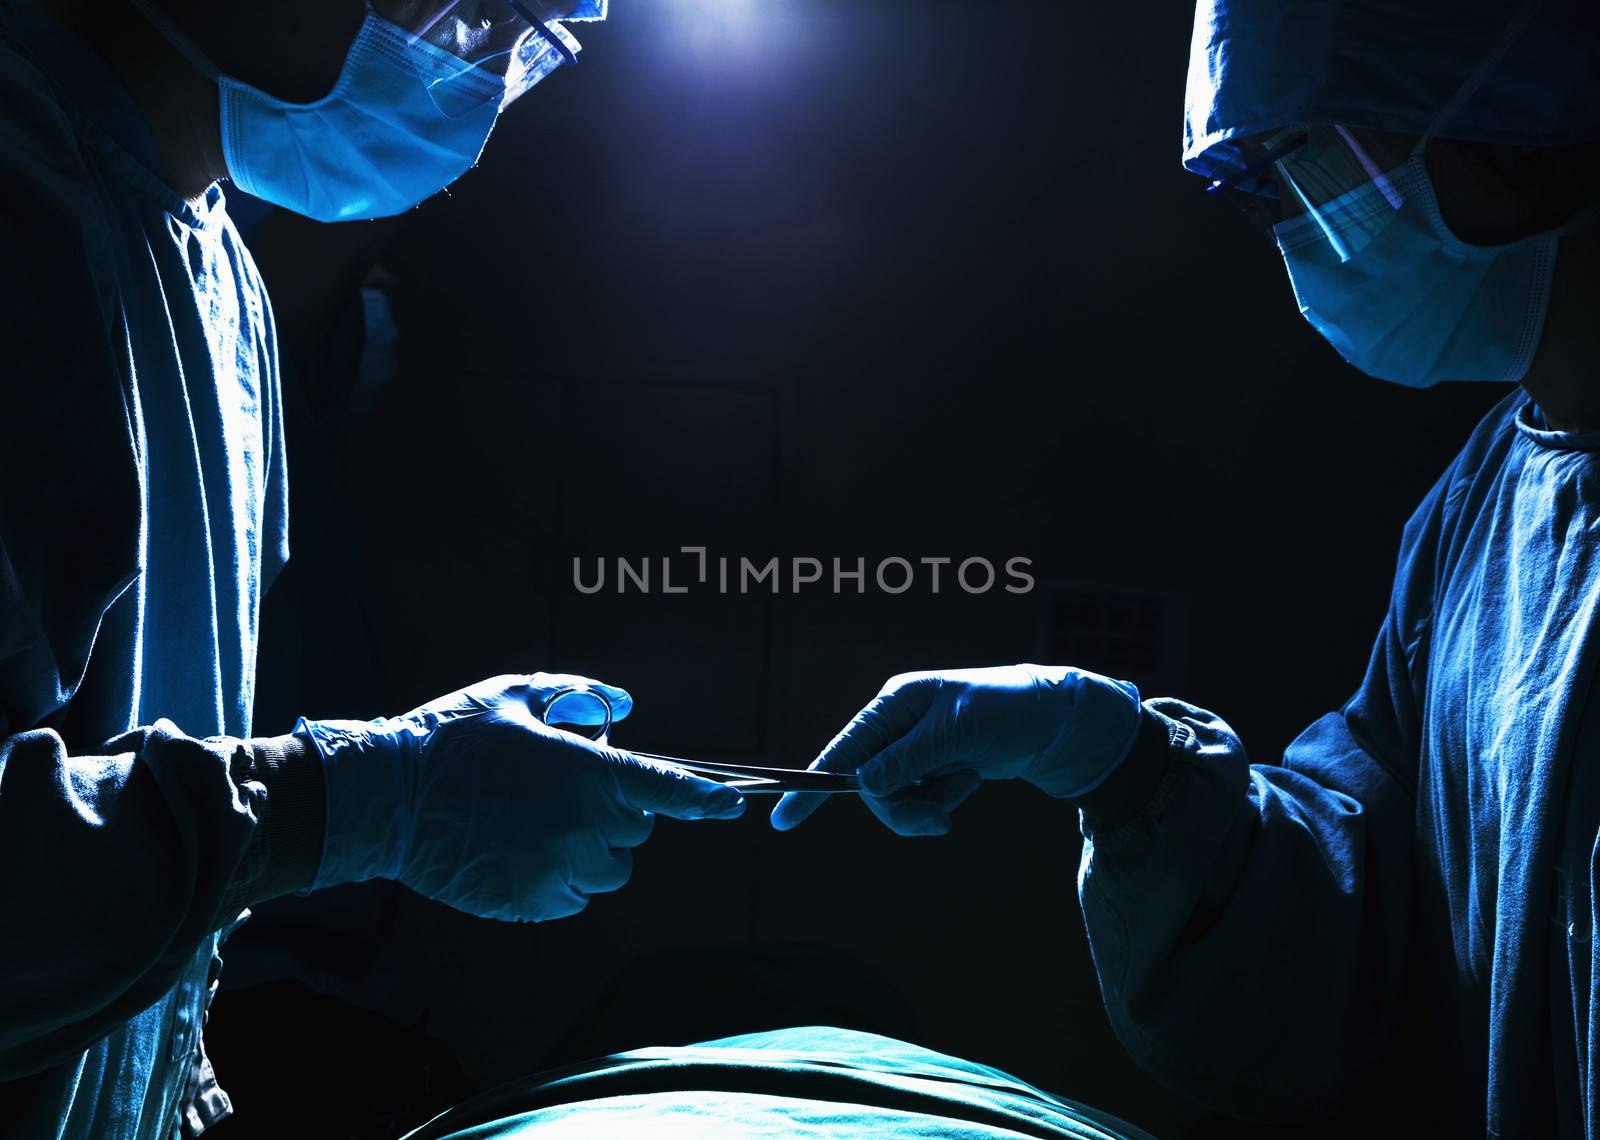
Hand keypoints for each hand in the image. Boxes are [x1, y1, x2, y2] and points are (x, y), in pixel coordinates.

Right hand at [298, 674, 745, 920]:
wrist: (385, 801)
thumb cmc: (450, 738)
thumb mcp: (514, 695)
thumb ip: (577, 694)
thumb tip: (624, 704)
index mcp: (584, 774)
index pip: (664, 790)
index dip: (703, 799)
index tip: (732, 805)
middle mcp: (581, 827)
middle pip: (636, 833)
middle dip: (615, 812)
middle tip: (564, 791)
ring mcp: (557, 871)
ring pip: (609, 870)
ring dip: (591, 850)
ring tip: (537, 824)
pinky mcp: (532, 903)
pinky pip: (574, 897)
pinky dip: (562, 879)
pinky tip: (520, 852)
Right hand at [769, 665, 1140, 836]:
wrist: (1054, 722)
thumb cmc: (1006, 711)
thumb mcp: (956, 733)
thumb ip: (907, 760)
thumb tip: (862, 786)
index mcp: (893, 705)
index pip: (843, 750)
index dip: (811, 784)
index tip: (782, 818)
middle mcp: (895, 727)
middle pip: (868, 788)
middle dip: (904, 806)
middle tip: (941, 813)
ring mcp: (912, 750)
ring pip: (893, 800)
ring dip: (929, 805)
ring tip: (966, 785)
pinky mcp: (930, 769)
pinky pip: (917, 802)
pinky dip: (941, 803)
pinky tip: (968, 784)